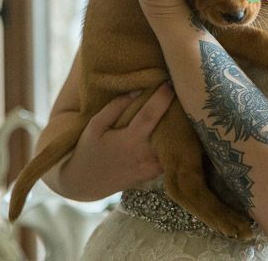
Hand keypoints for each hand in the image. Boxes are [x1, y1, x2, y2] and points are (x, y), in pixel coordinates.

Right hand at [57, 83, 174, 200]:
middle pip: (170, 130)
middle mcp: (144, 155)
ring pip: (174, 145)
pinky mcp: (154, 174)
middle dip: (178, 112)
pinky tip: (175, 129)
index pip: (150, 115)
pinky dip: (174, 143)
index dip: (162, 98)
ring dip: (180, 128)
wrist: (84, 183)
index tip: (169, 83)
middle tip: (182, 94)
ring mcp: (151, 168)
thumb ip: (115, 108)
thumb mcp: (95, 126)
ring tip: (181, 110)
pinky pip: (170, 156)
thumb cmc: (89, 150)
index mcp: (128, 141)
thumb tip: (137, 91)